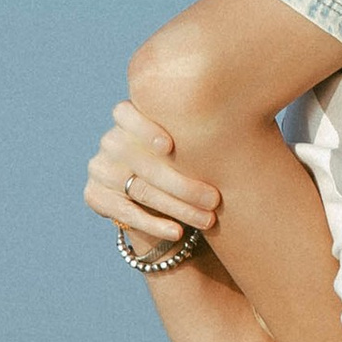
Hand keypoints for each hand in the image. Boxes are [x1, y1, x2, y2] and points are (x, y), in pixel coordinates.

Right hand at [85, 100, 220, 258]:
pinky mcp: (94, 196)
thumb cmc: (190, 162)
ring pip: (139, 189)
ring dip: (176, 207)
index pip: (126, 113)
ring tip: (207, 220)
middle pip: (144, 162)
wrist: (165, 201)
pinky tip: (178, 233)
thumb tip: (247, 109)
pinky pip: (126, 213)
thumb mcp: (193, 143)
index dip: (144, 128)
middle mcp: (111, 140)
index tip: (169, 146)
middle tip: (215, 199)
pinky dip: (154, 224)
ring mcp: (100, 168)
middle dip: (182, 184)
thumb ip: (204, 127)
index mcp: (130, 118)